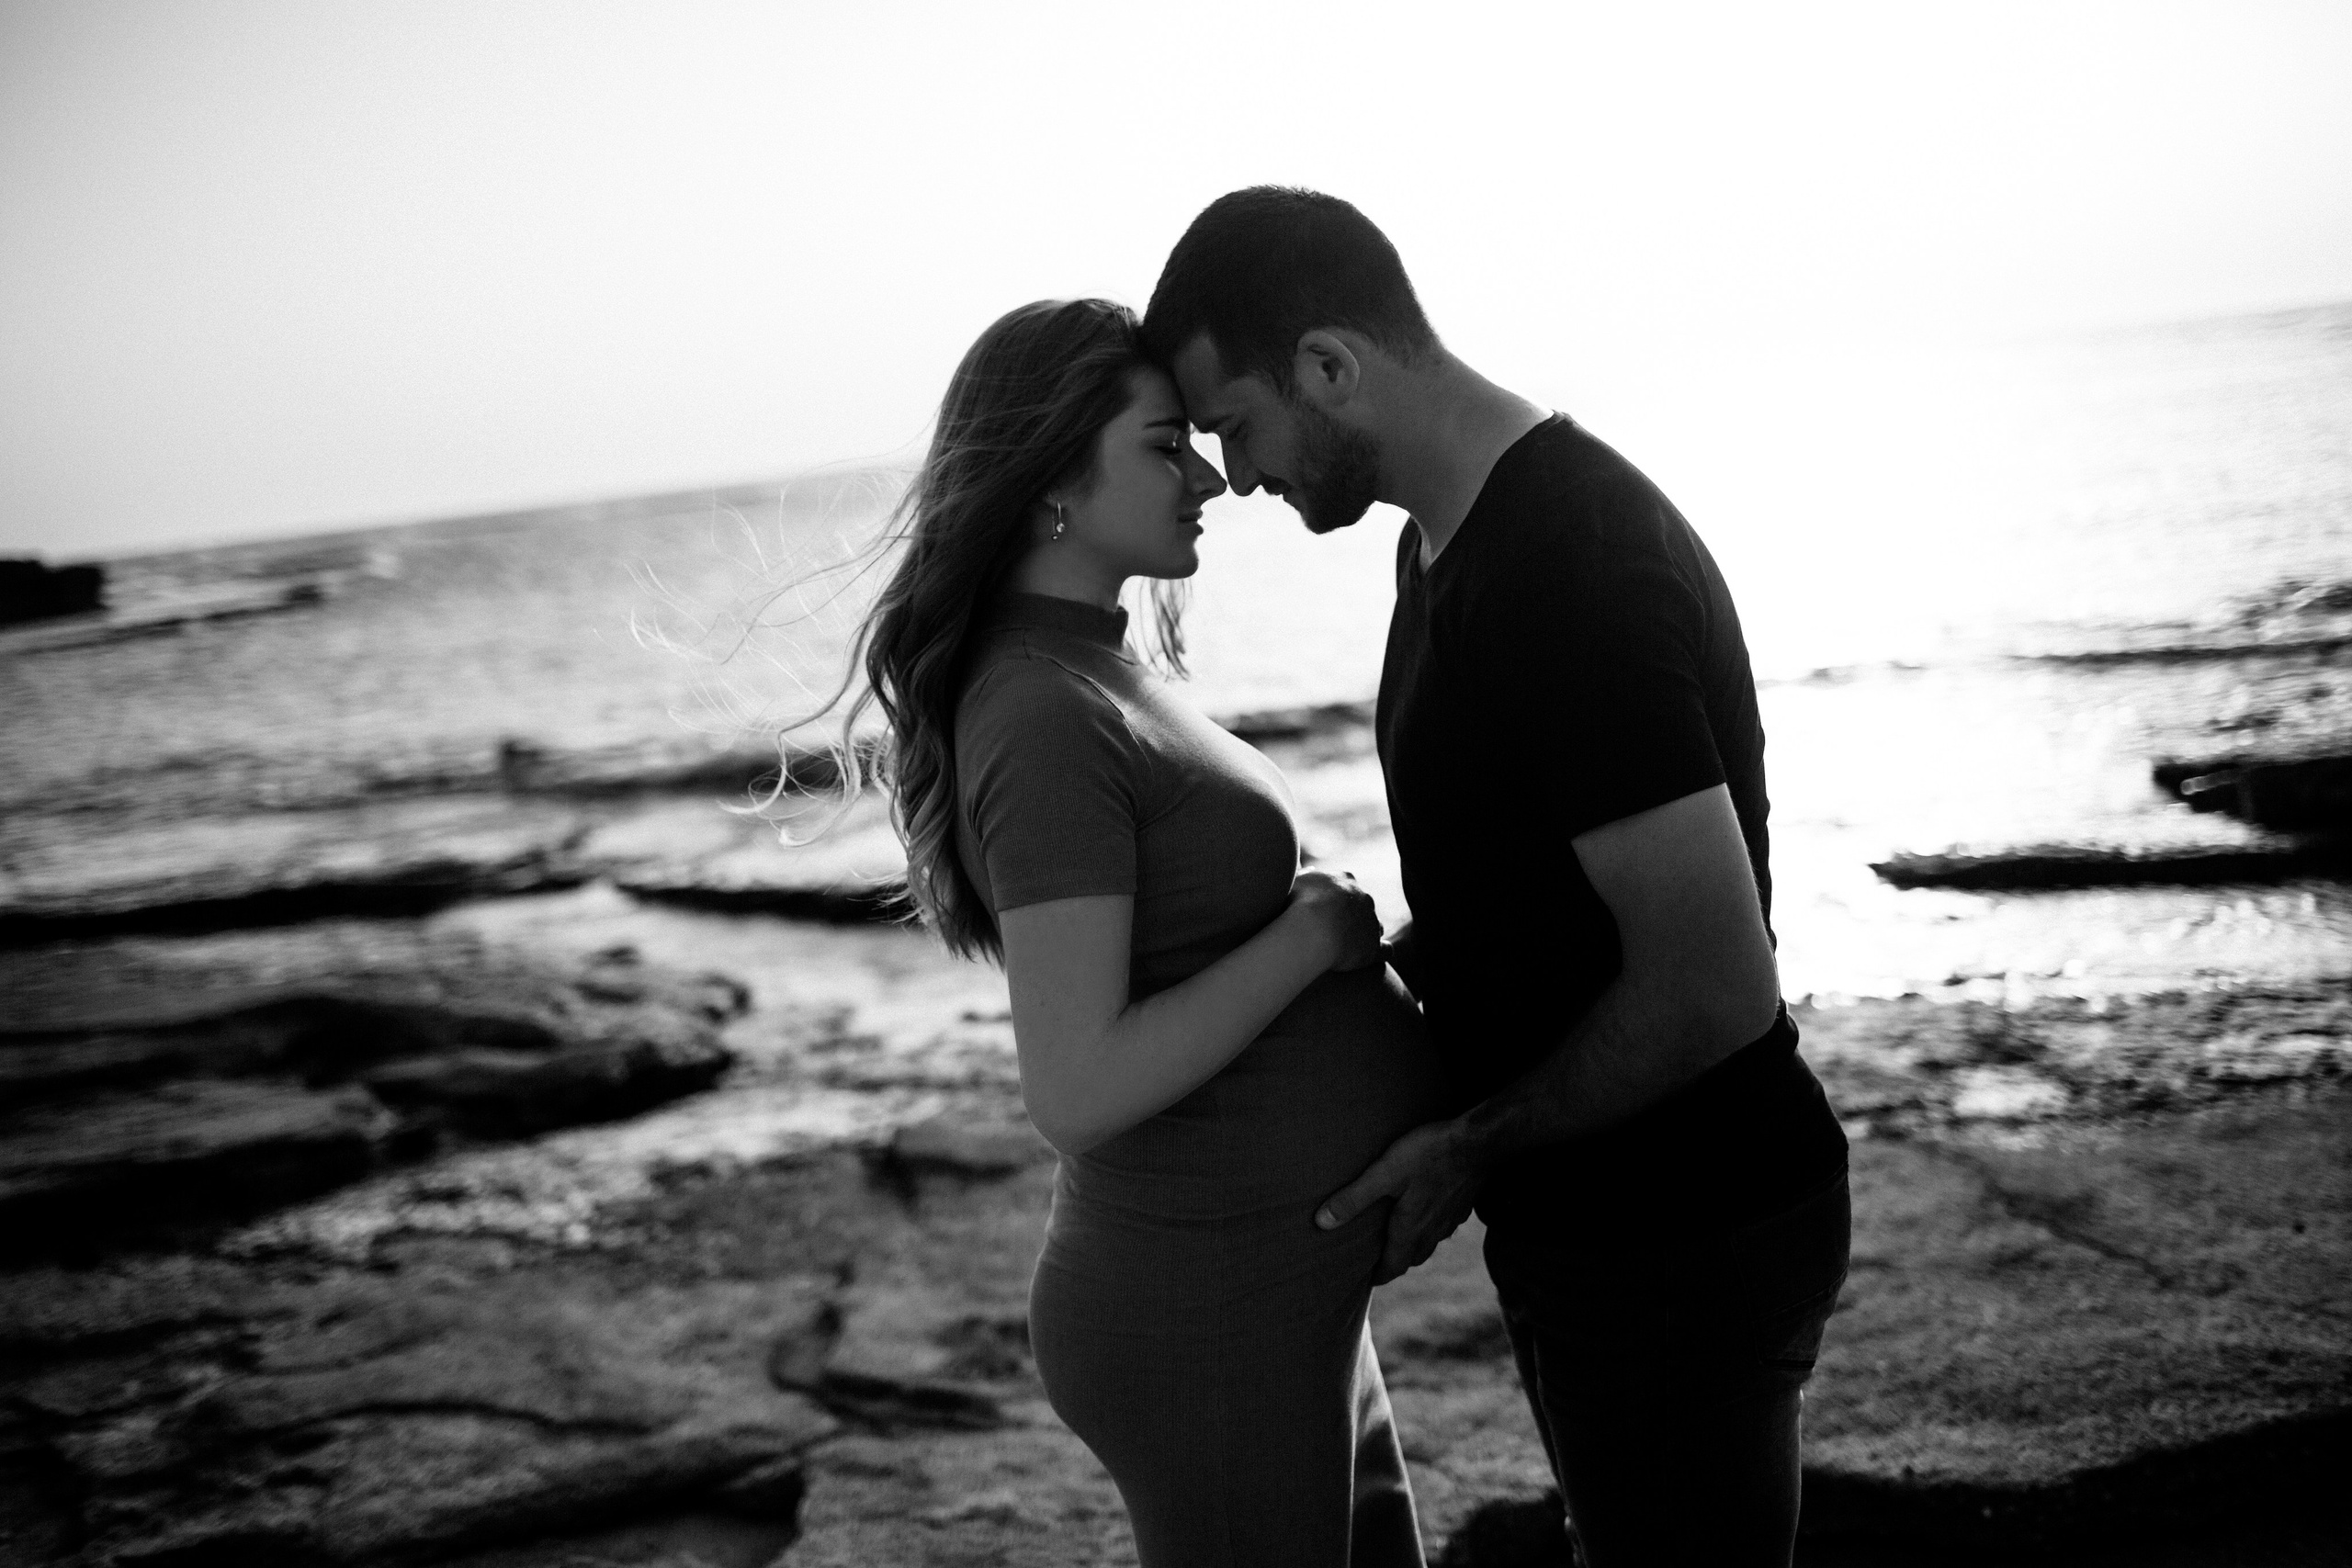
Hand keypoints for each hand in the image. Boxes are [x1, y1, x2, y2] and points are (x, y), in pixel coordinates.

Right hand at [1286, 867, 1381, 972]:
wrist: (1312, 930)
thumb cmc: (1297, 904)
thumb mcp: (1295, 882)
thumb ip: (1304, 877)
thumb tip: (1310, 871)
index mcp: (1345, 880)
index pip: (1346, 885)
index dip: (1336, 897)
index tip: (1325, 907)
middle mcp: (1364, 898)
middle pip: (1363, 905)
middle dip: (1353, 915)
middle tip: (1335, 928)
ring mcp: (1372, 921)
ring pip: (1374, 926)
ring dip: (1365, 933)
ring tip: (1349, 947)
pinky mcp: (1374, 946)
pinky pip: (1385, 950)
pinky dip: (1381, 952)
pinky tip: (1369, 958)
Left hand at [1314, 1117, 1484, 1283]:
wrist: (1480, 1142)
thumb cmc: (1430, 1154)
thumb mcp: (1385, 1173)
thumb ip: (1354, 1198)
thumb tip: (1322, 1223)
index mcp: (1412, 1229)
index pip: (1393, 1267)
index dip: (1378, 1276)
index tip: (1366, 1281)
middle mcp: (1434, 1231)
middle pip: (1411, 1258)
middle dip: (1394, 1263)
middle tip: (1378, 1261)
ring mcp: (1452, 1219)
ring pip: (1429, 1243)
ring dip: (1413, 1246)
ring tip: (1399, 1239)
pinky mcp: (1463, 1204)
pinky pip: (1444, 1226)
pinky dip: (1431, 1227)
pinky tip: (1428, 1212)